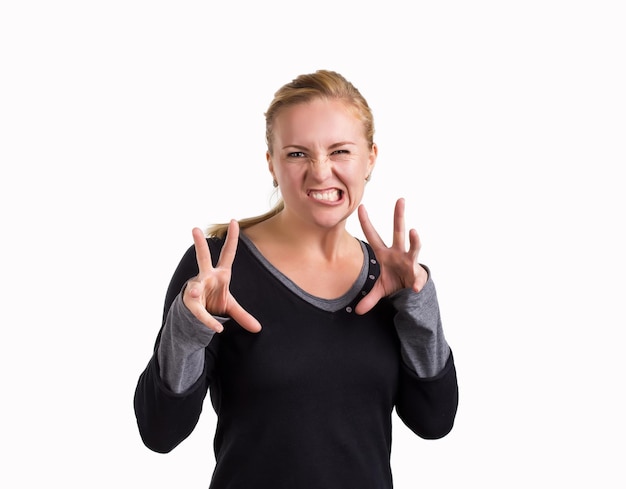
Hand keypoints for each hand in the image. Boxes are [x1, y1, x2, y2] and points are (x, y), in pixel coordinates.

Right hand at [183, 220, 261, 332]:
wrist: (196, 314)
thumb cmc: (213, 302)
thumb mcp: (230, 307)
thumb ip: (243, 315)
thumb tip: (258, 329)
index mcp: (220, 273)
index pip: (227, 253)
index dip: (232, 238)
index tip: (234, 221)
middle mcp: (206, 276)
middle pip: (202, 258)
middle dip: (199, 244)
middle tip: (195, 228)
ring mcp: (196, 287)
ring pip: (195, 287)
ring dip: (196, 290)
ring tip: (195, 292)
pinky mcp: (190, 301)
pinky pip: (198, 311)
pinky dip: (208, 320)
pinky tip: (216, 328)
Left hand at [355, 198, 427, 314]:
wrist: (412, 293)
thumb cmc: (396, 283)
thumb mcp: (380, 290)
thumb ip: (369, 299)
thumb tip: (358, 311)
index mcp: (384, 254)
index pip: (373, 236)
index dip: (366, 223)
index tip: (360, 207)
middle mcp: (398, 253)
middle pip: (398, 231)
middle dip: (398, 216)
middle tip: (400, 200)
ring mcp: (409, 261)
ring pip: (413, 247)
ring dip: (414, 240)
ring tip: (415, 232)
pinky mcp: (417, 274)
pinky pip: (417, 278)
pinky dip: (416, 283)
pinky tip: (414, 288)